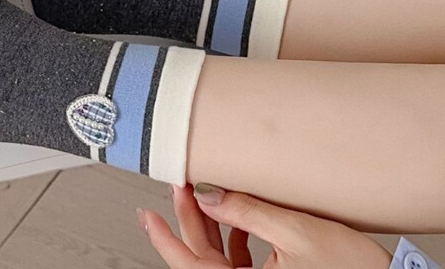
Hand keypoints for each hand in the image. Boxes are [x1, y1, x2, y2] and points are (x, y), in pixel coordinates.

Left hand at [140, 183, 391, 268]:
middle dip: (191, 219)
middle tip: (183, 184)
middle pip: (202, 257)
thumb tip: (209, 192)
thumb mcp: (296, 230)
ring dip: (212, 227)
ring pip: (218, 260)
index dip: (164, 238)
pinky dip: (234, 239)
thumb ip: (248, 209)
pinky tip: (239, 217)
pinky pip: (239, 265)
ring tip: (209, 194)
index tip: (148, 216)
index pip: (189, 265)